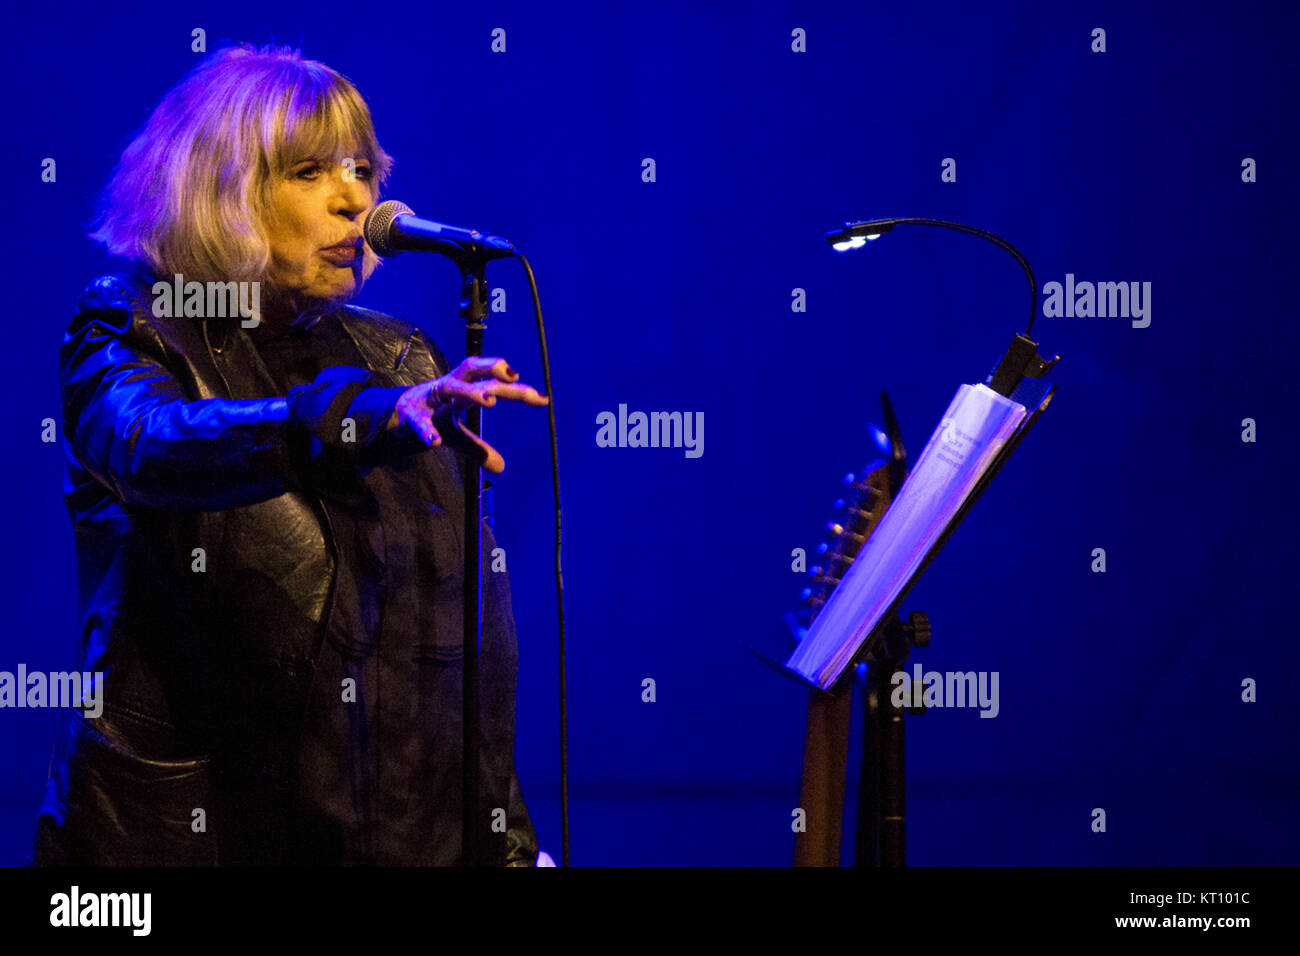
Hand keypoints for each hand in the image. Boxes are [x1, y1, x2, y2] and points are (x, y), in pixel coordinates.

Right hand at [389, 356, 548, 472]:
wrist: (391, 415)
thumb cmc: (431, 417)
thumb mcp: (456, 436)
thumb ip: (478, 448)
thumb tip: (501, 467)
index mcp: (463, 389)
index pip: (493, 382)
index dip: (516, 388)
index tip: (542, 399)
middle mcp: (448, 387)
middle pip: (474, 373)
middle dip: (495, 375)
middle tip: (516, 382)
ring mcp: (429, 398)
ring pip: (450, 387)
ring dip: (470, 392)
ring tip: (490, 401)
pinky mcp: (409, 414)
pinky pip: (419, 421)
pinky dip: (426, 430)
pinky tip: (435, 442)